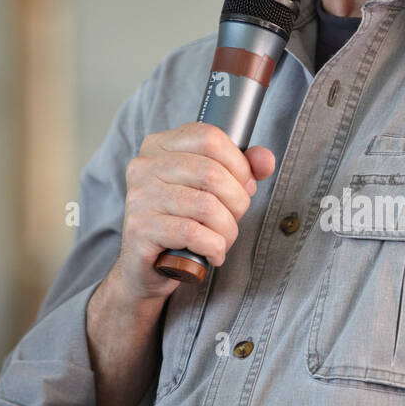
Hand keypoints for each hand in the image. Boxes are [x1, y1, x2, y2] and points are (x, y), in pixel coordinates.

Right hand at [115, 123, 275, 301]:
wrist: (148, 267)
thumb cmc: (184, 222)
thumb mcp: (214, 190)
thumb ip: (242, 168)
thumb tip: (265, 160)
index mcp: (160, 146)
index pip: (209, 138)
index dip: (238, 164)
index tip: (244, 185)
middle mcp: (144, 167)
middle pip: (211, 173)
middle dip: (237, 201)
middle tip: (234, 219)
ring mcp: (139, 197)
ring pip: (205, 206)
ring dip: (227, 229)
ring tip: (223, 240)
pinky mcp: (139, 229)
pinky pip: (192, 234)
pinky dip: (213, 247)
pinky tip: (212, 254)